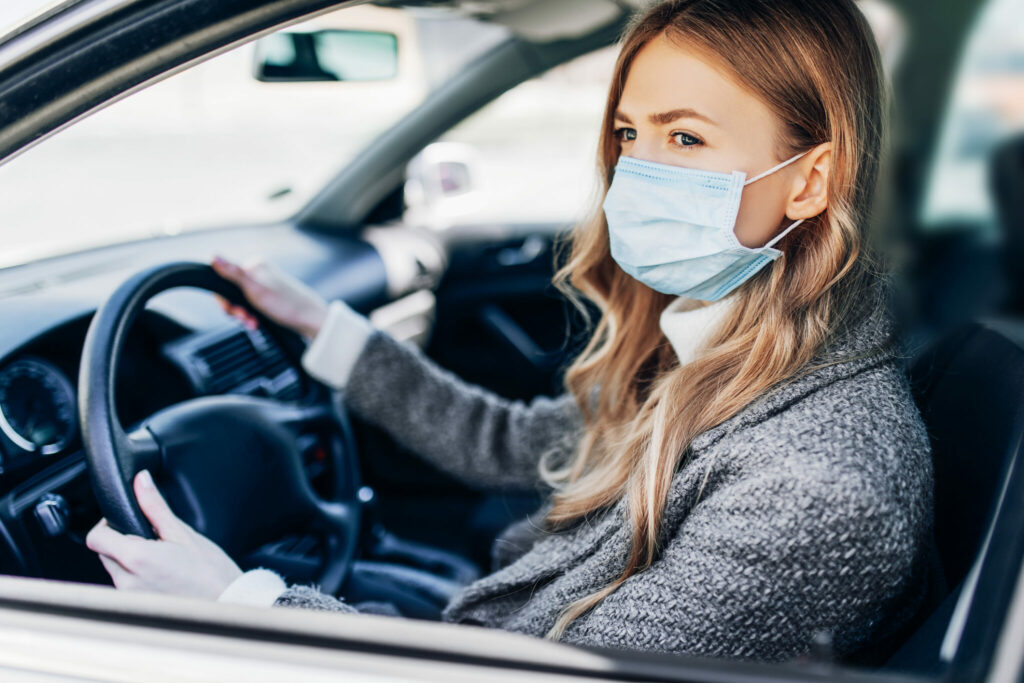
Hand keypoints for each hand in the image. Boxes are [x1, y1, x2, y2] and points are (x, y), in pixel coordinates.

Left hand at [86, 470, 242, 599]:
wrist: (226, 601)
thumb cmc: (209, 571)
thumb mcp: (182, 532)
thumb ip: (155, 506)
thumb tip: (141, 481)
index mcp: (136, 558)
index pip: (95, 538)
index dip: (107, 524)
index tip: (128, 520)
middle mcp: (126, 581)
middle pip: (104, 552)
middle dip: (121, 540)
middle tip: (153, 538)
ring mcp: (130, 596)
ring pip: (115, 568)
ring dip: (129, 558)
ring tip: (161, 557)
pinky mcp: (136, 605)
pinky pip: (126, 583)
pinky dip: (137, 574)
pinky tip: (163, 573)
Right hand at [211, 256, 327, 339]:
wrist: (312, 321)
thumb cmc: (286, 305)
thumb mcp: (255, 289)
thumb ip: (233, 273)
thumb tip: (213, 256)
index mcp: (255, 266)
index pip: (223, 279)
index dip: (225, 299)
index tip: (234, 310)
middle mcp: (260, 273)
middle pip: (232, 292)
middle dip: (236, 310)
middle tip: (247, 319)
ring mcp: (265, 286)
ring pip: (241, 302)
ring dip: (244, 316)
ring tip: (253, 323)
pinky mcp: (270, 298)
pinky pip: (252, 307)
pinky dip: (252, 316)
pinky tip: (257, 323)